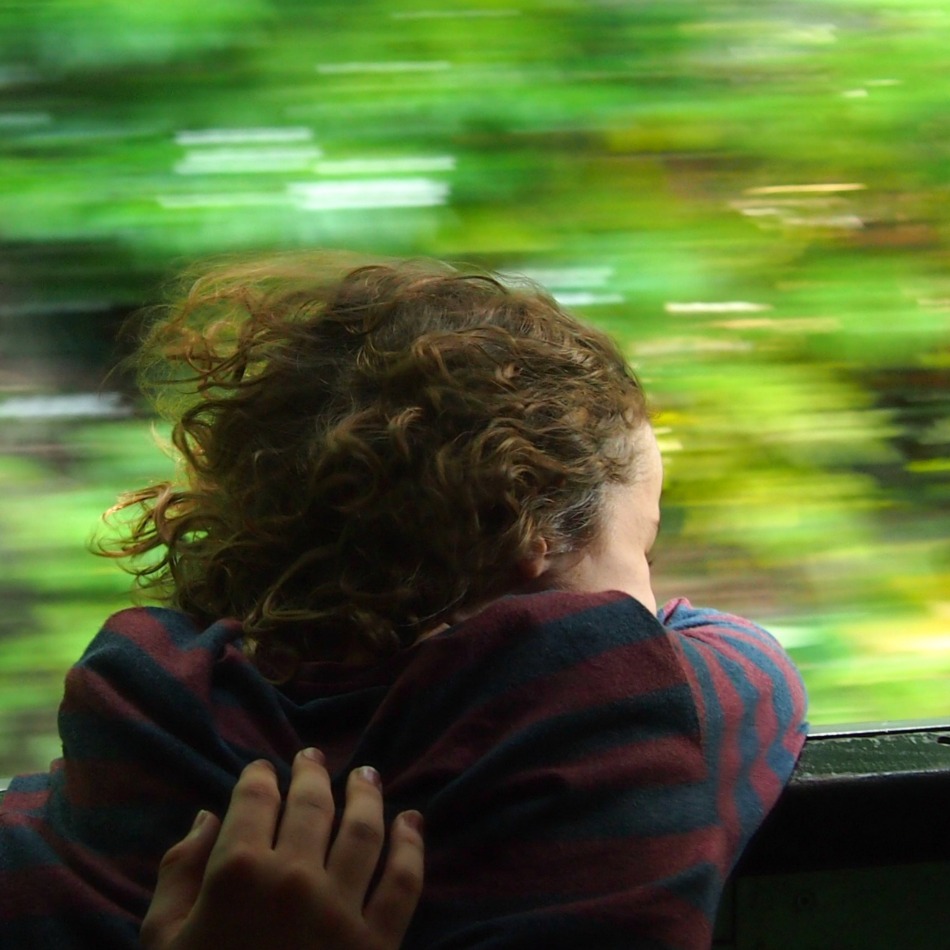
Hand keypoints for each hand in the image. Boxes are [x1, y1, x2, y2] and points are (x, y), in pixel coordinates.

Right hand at [141, 749, 423, 949]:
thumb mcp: (161, 942)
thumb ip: (178, 873)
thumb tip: (205, 817)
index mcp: (237, 872)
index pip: (254, 801)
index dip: (259, 778)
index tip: (263, 769)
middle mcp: (294, 877)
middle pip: (312, 805)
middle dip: (312, 774)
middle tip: (313, 758)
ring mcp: (342, 908)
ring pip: (363, 831)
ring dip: (366, 796)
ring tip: (366, 776)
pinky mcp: (378, 944)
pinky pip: (403, 882)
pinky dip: (411, 846)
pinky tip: (412, 822)